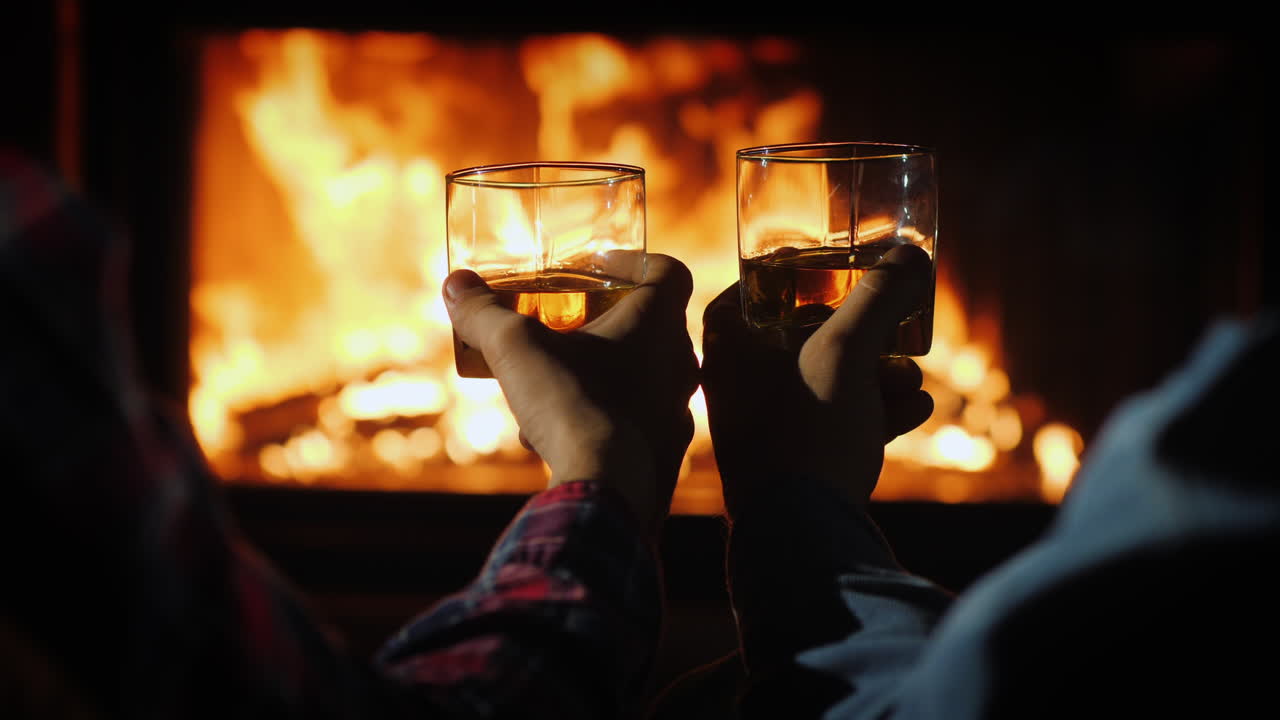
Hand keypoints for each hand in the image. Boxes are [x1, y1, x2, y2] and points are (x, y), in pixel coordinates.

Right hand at [443, 254, 698, 534]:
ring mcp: (679, 413)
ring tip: (549, 388)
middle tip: (563, 327)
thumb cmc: (571, 405)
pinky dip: (600, 422)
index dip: (632, 263)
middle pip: (652, 327)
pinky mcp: (666, 455)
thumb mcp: (515, 350)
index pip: (669, 272)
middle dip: (604, 324)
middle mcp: (680, 365)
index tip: (594, 271)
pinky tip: (555, 437)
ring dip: (598, 376)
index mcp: (659, 324)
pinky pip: (635, 425)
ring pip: (641, 380)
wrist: (606, 492)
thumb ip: (484, 313)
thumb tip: (455, 286)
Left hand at [701, 244, 933, 517]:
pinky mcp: (792, 470)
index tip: (822, 268)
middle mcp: (736, 392)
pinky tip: (915, 410)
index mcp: (726, 355)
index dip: (782, 277)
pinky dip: (871, 414)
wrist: (803, 539)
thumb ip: (877, 300)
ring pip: (820, 386)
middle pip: (794, 340)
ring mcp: (763, 434)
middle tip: (890, 324)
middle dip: (855, 333)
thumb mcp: (846, 353)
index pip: (742, 297)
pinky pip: (833, 428)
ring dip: (872, 376)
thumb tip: (908, 256)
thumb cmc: (808, 432)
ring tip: (913, 377)